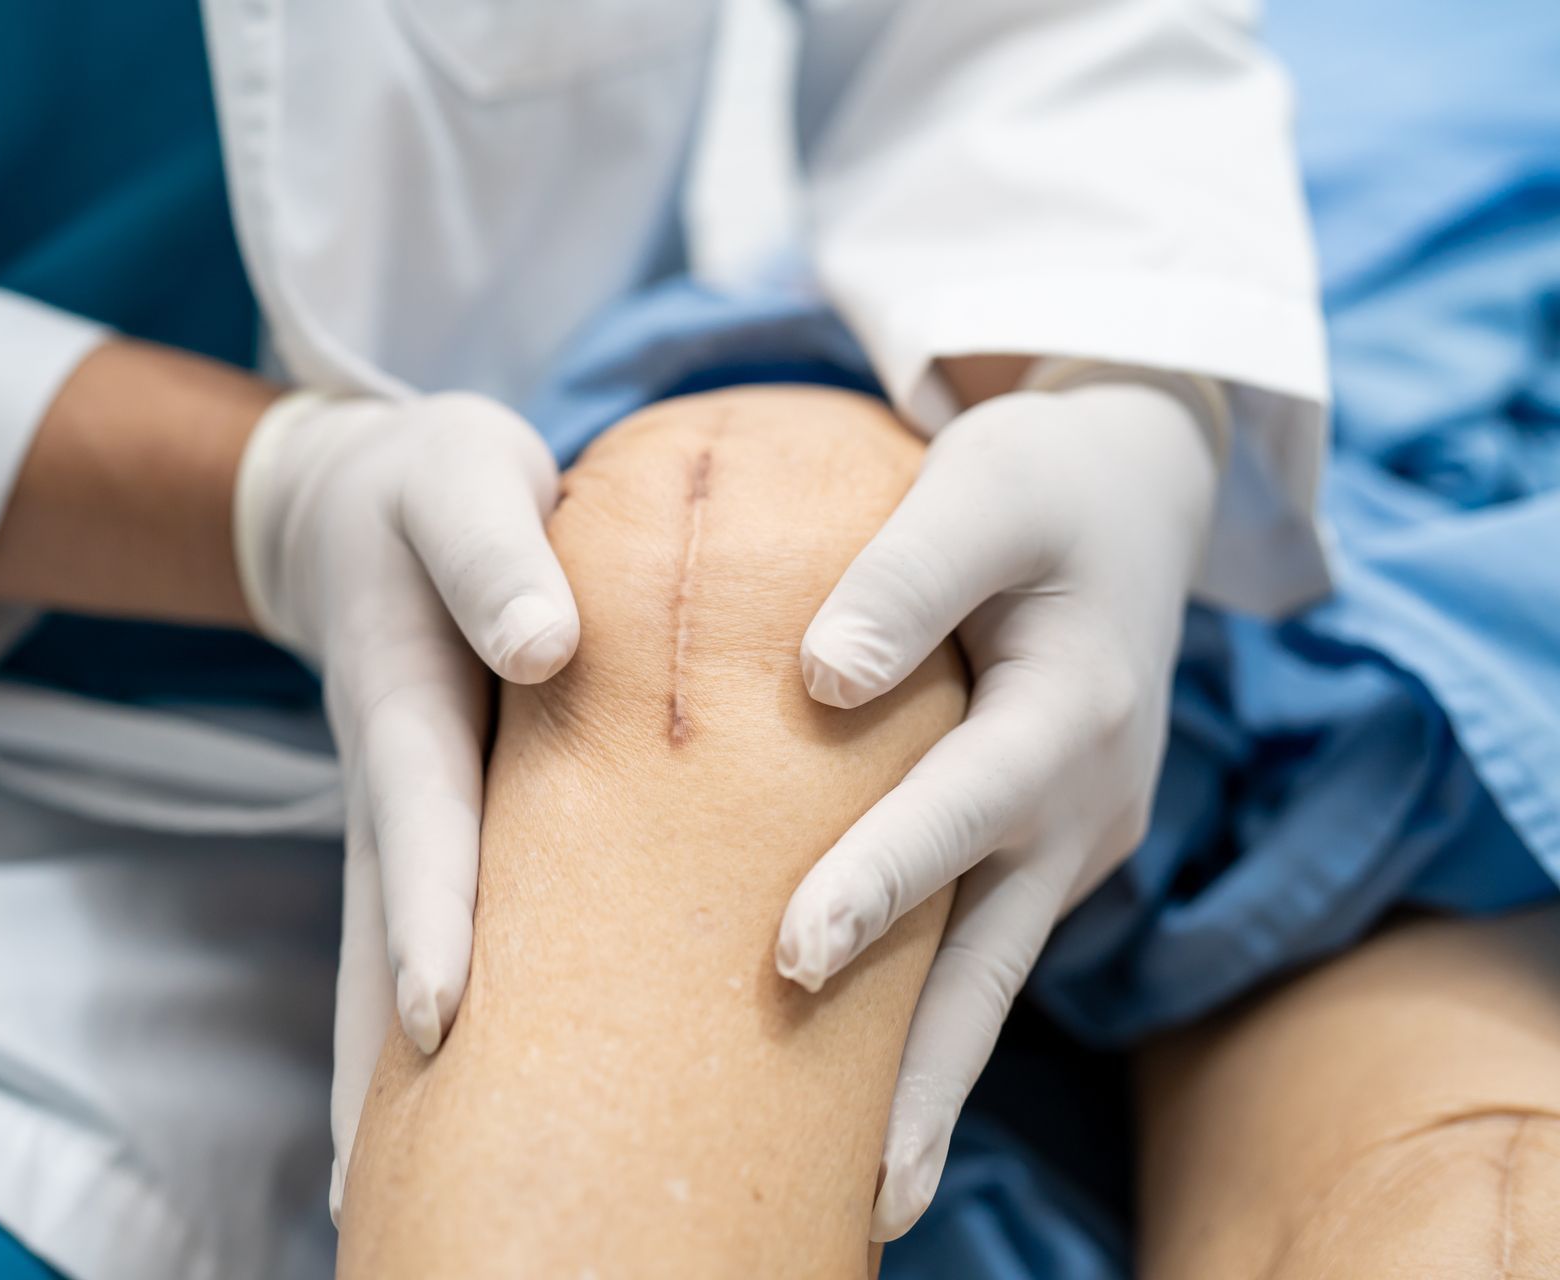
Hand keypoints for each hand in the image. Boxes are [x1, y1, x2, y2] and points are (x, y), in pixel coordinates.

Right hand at [234, 390, 578, 1219]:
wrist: (374, 498)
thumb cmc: (435, 485)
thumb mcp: (461, 478)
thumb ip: (494, 551)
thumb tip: (548, 648)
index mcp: (410, 708)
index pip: (422, 829)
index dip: (431, 923)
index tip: (442, 1022)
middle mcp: (403, 785)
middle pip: (390, 940)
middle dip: (383, 1066)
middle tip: (379, 1200)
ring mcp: (415, 816)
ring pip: (398, 955)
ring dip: (392, 1074)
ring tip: (385, 1202)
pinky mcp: (445, 823)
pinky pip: (439, 926)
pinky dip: (435, 1011)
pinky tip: (457, 1098)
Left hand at [777, 374, 1222, 1239]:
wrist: (1137, 494)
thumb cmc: (1039, 483)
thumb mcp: (984, 484)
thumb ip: (908, 570)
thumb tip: (820, 682)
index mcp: (1072, 709)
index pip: (964, 810)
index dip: (881, 882)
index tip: (793, 957)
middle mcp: (1083, 803)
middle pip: (994, 960)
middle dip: (928, 1081)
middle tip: (865, 1197)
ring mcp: (1072, 841)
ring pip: (991, 979)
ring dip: (933, 1088)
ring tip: (871, 1202)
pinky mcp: (1040, 851)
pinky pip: (982, 947)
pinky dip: (933, 1024)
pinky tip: (869, 1099)